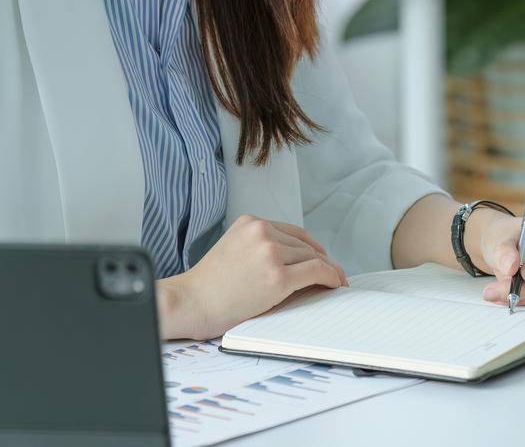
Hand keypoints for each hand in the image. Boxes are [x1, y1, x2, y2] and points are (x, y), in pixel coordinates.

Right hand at [156, 214, 347, 339]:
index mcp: (249, 222)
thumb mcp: (232, 250)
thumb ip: (258, 247)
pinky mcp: (277, 276)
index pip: (292, 232)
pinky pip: (316, 272)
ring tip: (336, 282)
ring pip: (312, 258)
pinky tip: (335, 285)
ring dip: (328, 271)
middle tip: (334, 274)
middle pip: (304, 245)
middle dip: (321, 260)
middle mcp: (261, 231)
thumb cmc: (207, 287)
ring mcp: (270, 252)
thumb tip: (294, 259)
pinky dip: (330, 277)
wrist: (189, 303)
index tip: (320, 258)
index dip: (310, 247)